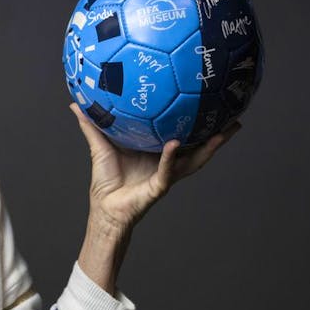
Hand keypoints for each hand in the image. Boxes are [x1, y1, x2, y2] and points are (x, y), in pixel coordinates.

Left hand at [69, 102, 240, 235]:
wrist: (104, 208)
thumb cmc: (105, 179)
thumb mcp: (99, 145)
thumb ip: (91, 124)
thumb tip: (75, 103)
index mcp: (157, 151)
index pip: (183, 133)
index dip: (196, 121)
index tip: (209, 102)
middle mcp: (167, 162)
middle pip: (198, 147)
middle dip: (217, 135)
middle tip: (234, 118)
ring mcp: (166, 175)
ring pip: (194, 160)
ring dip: (209, 147)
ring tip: (223, 131)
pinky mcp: (158, 187)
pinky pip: (167, 170)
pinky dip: (171, 157)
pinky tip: (176, 144)